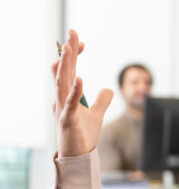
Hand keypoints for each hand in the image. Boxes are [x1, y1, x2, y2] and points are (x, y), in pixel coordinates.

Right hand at [51, 30, 113, 157]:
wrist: (78, 156)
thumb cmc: (83, 135)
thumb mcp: (97, 114)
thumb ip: (102, 101)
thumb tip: (108, 89)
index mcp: (68, 95)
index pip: (69, 70)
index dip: (73, 55)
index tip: (81, 41)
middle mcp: (62, 98)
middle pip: (63, 70)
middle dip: (67, 51)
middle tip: (72, 32)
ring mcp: (62, 108)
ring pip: (61, 82)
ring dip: (66, 65)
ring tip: (68, 48)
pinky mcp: (67, 120)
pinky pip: (69, 103)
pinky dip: (74, 90)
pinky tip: (79, 78)